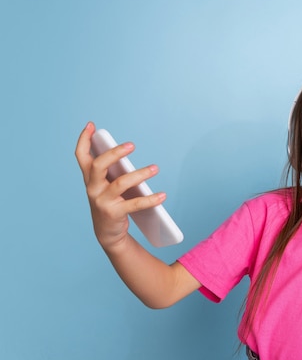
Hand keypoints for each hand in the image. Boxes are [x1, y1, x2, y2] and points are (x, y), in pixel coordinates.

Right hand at [75, 122, 165, 248]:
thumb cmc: (110, 203)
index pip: (81, 156)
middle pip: (98, 166)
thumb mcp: (107, 185)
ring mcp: (101, 201)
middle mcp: (92, 188)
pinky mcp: (113, 213)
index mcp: (89, 179)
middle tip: (132, 145)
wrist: (107, 233)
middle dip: (114, 153)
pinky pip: (134, 204)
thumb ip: (111, 169)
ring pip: (120, 183)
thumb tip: (124, 151)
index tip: (91, 125)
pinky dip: (150, 199)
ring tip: (155, 168)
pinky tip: (162, 195)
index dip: (83, 140)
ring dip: (140, 174)